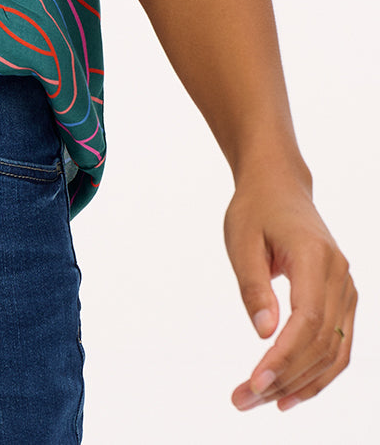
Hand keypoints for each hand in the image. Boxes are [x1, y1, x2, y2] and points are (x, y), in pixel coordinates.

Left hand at [225, 169, 355, 410]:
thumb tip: (265, 335)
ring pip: (335, 351)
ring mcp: (346, 287)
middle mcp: (339, 275)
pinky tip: (291, 393)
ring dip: (303, 383)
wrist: (279, 185)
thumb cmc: (255, 209)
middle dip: (285, 378)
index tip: (254, 383)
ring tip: (264, 403)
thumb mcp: (241, 240)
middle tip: (244, 400)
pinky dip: (318, 372)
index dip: (284, 357)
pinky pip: (338, 344)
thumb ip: (253, 286)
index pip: (307, 320)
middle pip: (321, 342)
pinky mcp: (343, 298)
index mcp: (314, 256)